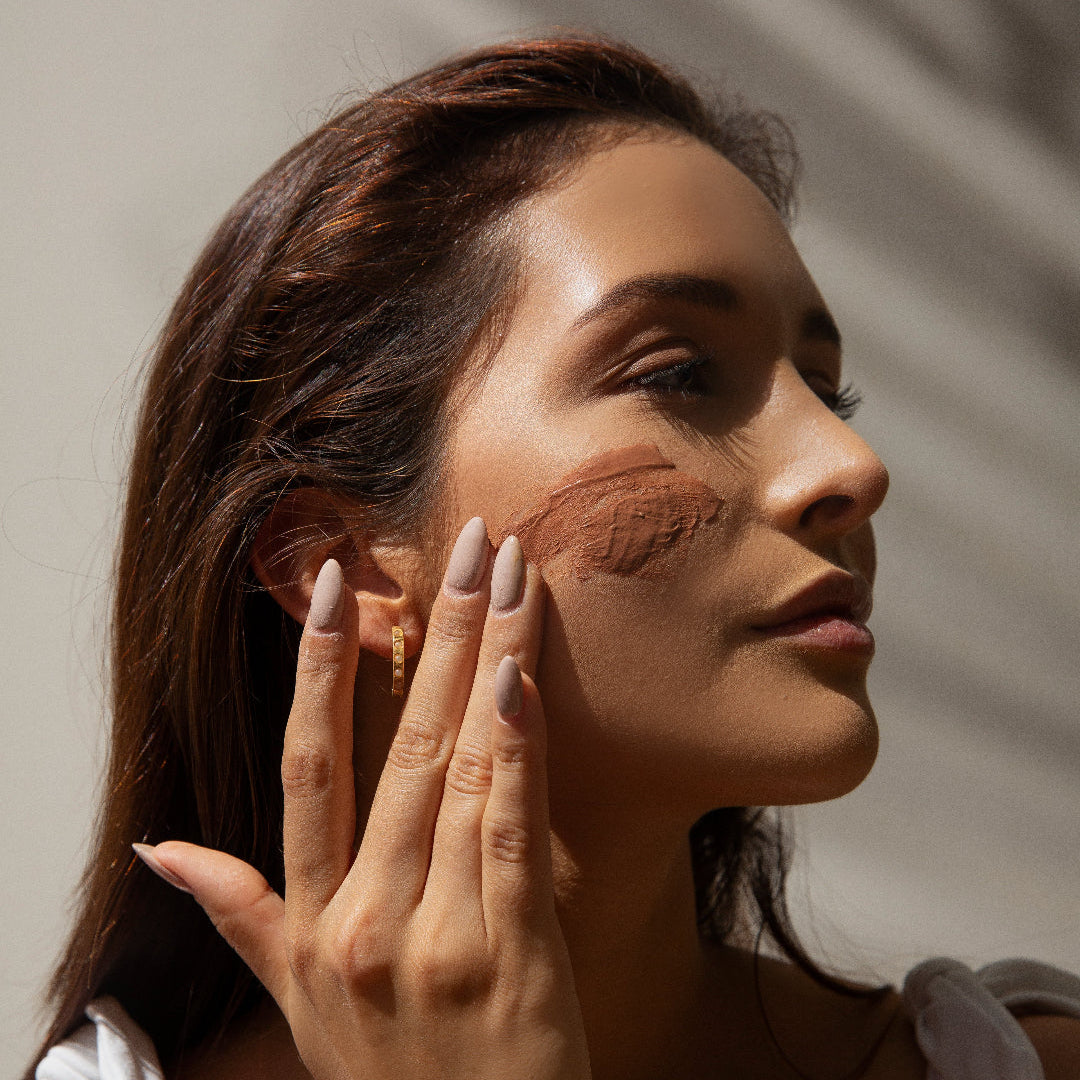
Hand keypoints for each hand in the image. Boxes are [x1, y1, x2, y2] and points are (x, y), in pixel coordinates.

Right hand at [139, 519, 591, 1079]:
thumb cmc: (391, 1074)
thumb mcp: (298, 1003)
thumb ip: (240, 915)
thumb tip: (163, 849)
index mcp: (315, 922)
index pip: (308, 767)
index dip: (322, 669)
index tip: (341, 582)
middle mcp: (366, 921)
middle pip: (402, 745)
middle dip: (440, 630)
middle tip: (473, 541)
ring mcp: (438, 937)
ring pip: (463, 769)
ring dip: (493, 661)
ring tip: (516, 576)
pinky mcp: (513, 956)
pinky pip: (511, 835)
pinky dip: (519, 754)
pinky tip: (523, 680)